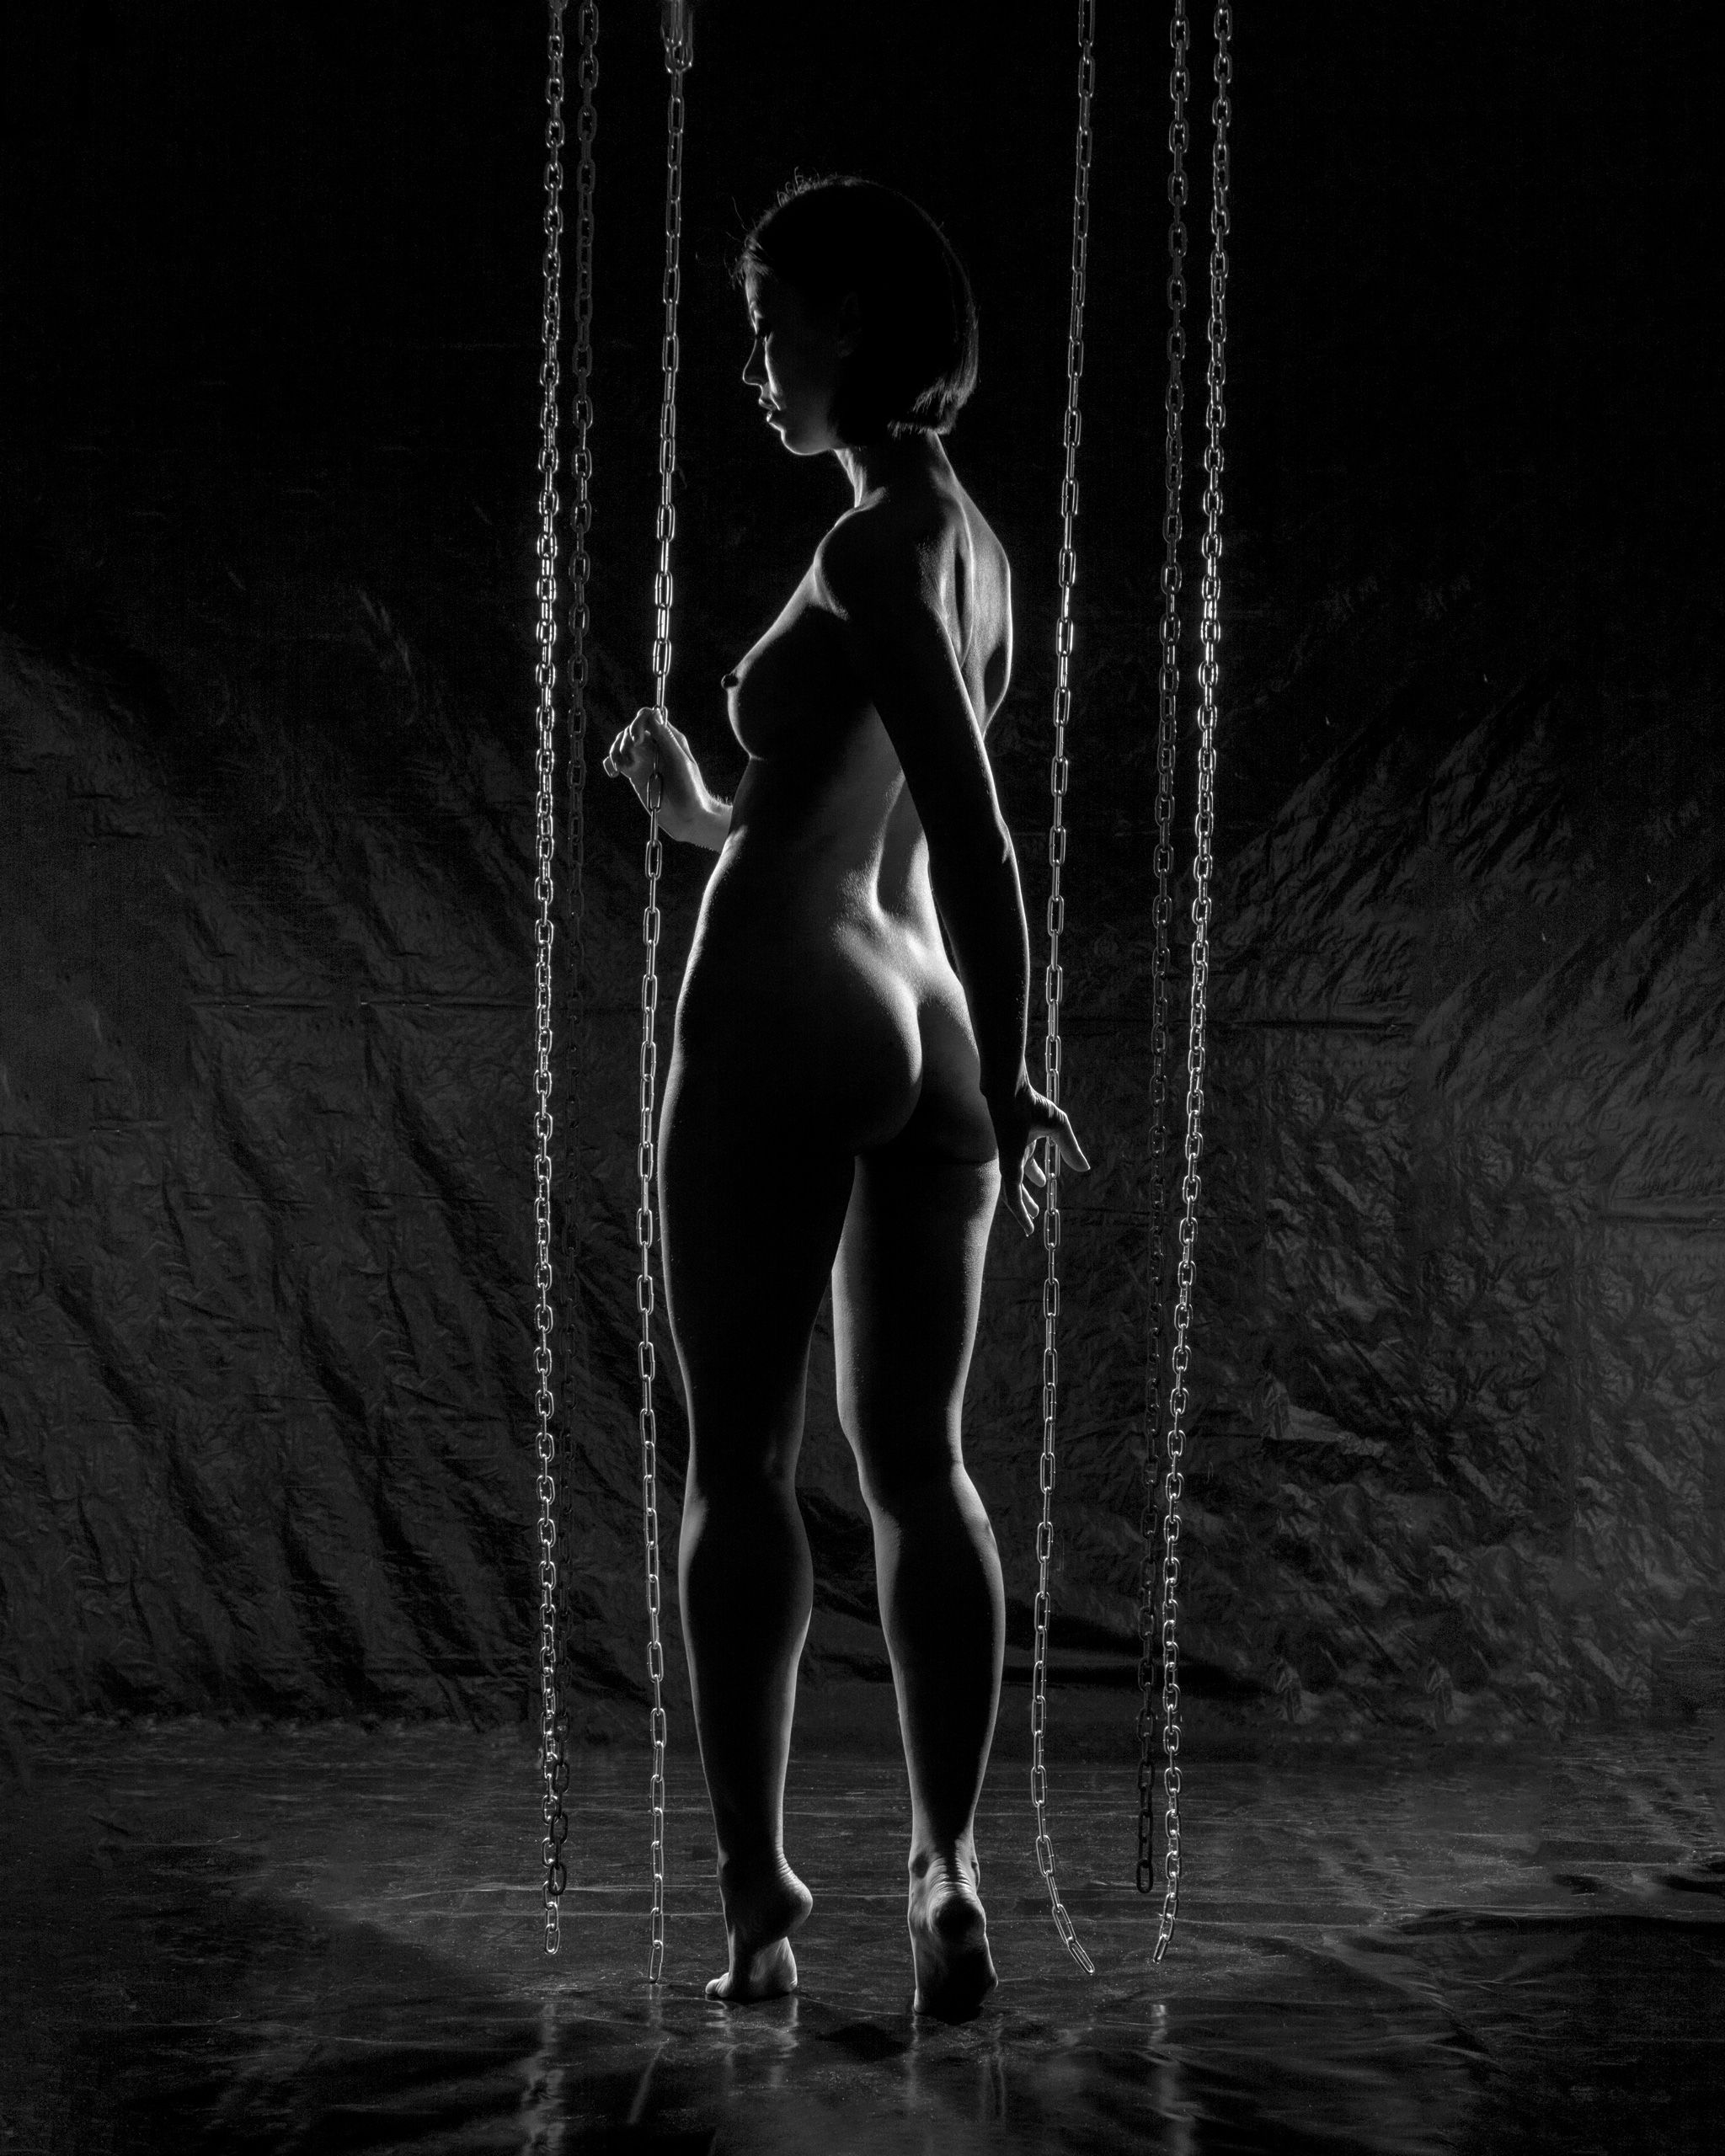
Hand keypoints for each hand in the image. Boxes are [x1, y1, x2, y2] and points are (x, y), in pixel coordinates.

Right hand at [601, 707, 714, 842]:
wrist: (688, 817)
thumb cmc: (691, 789)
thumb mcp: (680, 761)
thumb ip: (666, 738)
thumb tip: (654, 714)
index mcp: (669, 738)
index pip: (649, 717)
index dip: (638, 723)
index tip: (636, 740)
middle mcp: (655, 746)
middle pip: (631, 729)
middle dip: (625, 740)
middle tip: (629, 760)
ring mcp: (644, 760)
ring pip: (622, 744)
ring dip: (616, 751)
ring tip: (620, 767)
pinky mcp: (635, 774)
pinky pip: (618, 762)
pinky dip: (612, 763)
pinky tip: (614, 772)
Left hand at [987, 1074, 1090, 1237]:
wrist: (1012, 1096)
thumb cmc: (1032, 1106)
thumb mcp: (1059, 1129)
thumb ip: (1070, 1149)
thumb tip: (1085, 1168)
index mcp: (1024, 1146)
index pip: (1028, 1166)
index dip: (1035, 1175)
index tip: (1043, 1182)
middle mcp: (1014, 1157)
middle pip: (1018, 1183)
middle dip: (1026, 1198)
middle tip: (1035, 1211)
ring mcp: (1009, 1165)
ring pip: (1013, 1195)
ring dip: (1022, 1210)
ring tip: (1030, 1224)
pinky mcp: (1007, 1170)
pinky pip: (1012, 1197)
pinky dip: (1019, 1212)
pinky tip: (1026, 1224)